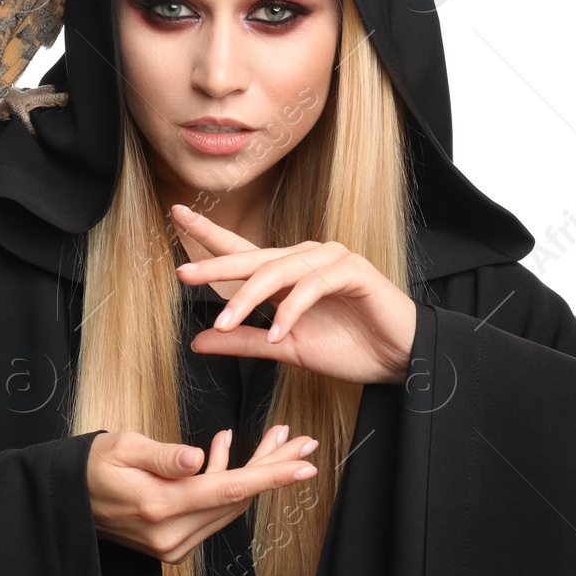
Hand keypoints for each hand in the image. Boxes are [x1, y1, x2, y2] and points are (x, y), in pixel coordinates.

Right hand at [87, 424, 318, 563]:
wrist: (64, 499)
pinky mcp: (171, 545)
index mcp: (159, 506)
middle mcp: (170, 534)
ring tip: (274, 437)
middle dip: (273, 468)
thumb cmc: (91, 465)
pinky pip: (210, 511)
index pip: (228, 490)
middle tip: (302, 442)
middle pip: (237, 499)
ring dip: (254, 472)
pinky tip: (224, 448)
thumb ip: (162, 455)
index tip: (305, 464)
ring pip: (228, 506)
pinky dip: (224, 481)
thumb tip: (197, 459)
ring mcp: (171, 545)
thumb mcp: (122, 447)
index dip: (272, 475)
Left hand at [170, 203, 415, 385]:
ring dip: (249, 298)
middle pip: (253, 257)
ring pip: (278, 271)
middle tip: (182, 273)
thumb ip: (246, 341)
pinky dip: (292, 309)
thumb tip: (199, 339)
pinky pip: (312, 285)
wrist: (400, 360)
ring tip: (224, 322)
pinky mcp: (352, 271)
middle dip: (216, 265)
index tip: (176, 214)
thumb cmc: (349, 348)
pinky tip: (280, 331)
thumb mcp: (287, 349)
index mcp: (288, 274)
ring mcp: (330, 260)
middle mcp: (306, 259)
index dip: (210, 235)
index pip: (243, 251)